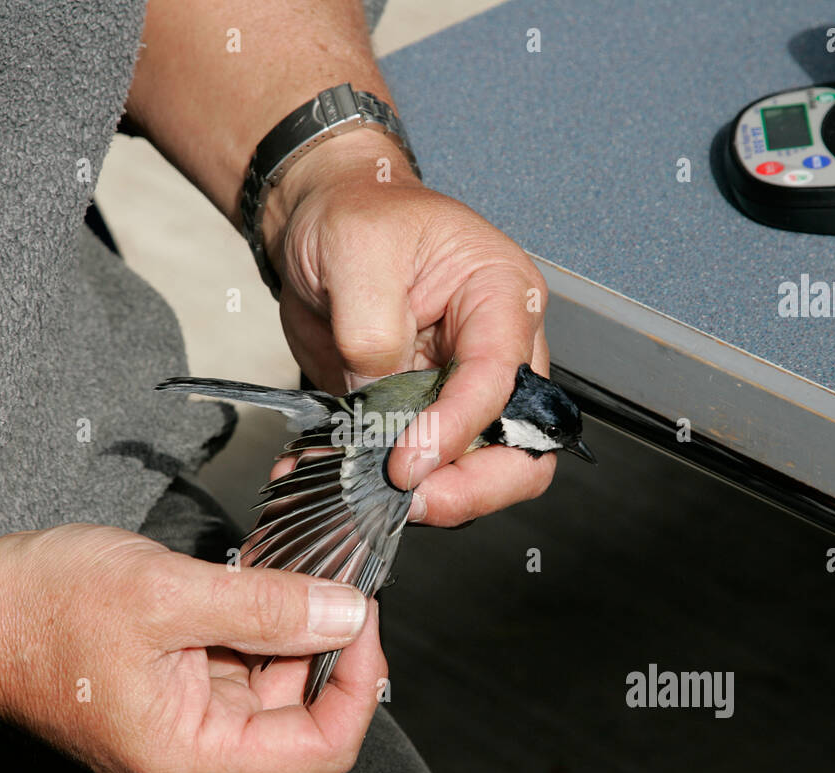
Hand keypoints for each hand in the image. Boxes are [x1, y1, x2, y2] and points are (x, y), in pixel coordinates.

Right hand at [0, 524, 385, 772]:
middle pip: (301, 708)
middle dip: (324, 633)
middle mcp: (192, 754)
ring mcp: (182, 724)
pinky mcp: (172, 693)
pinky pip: (238, 659)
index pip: (321, 746)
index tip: (364, 612)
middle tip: (335, 565)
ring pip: (273, 677)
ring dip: (292, 615)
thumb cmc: (38, 609)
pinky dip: (257, 613)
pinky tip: (263, 564)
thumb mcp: (166, 594)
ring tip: (297, 550)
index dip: (358, 680)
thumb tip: (346, 613)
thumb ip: (266, 606)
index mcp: (192, 756)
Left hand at [263, 133, 557, 527]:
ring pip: (465, 472)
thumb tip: (377, 402)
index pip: (500, 381)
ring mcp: (454, 391)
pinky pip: (408, 466)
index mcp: (500, 298)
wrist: (317, 220)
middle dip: (467, 488)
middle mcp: (492, 353)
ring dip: (412, 494)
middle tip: (409, 499)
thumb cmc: (356, 213)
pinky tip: (323, 470)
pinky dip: (366, 482)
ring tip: (347, 488)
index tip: (409, 460)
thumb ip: (373, 330)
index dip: (460, 429)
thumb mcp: (357, 249)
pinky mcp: (414, 415)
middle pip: (517, 450)